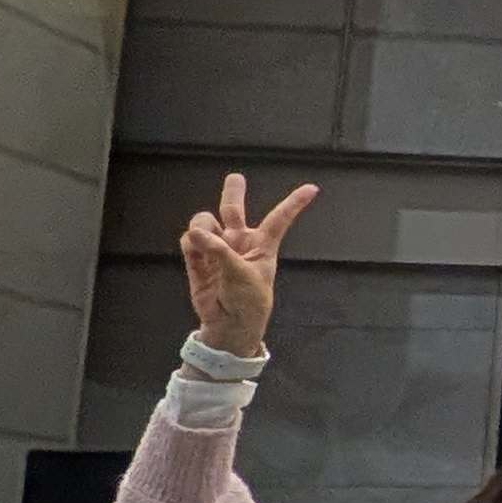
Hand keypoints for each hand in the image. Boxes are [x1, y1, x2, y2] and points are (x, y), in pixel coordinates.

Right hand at [179, 172, 315, 353]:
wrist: (228, 324)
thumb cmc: (248, 301)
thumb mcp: (242, 275)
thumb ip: (220, 251)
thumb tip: (195, 232)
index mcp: (263, 245)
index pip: (279, 218)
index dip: (294, 203)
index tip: (312, 188)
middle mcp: (239, 242)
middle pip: (233, 209)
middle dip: (233, 192)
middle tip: (236, 178)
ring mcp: (217, 248)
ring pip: (205, 222)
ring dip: (202, 225)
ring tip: (202, 239)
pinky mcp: (198, 258)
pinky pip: (189, 240)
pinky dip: (190, 244)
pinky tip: (195, 252)